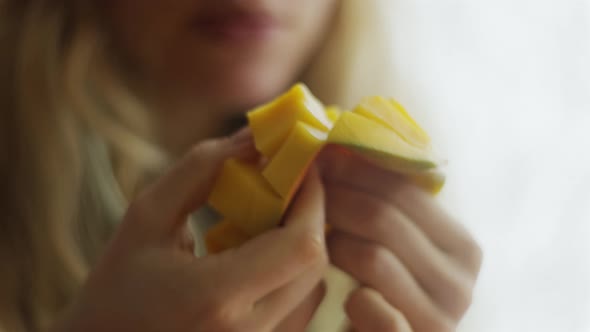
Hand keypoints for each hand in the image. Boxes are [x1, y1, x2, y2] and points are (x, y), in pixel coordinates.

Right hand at [52, 132, 328, 331]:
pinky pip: (299, 309)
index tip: (300, 167)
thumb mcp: (147, 216)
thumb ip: (201, 169)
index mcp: (216, 298)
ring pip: (312, 287)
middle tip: (287, 186)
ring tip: (270, 221)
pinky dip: (291, 274)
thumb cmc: (116, 286)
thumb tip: (255, 138)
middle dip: (310, 216)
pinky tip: (260, 257)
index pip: (301, 244)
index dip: (312, 199)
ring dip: (301, 245)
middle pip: (314, 265)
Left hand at [319, 147, 482, 331]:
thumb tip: (345, 149)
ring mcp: (441, 316)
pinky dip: (351, 297)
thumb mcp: (397, 247)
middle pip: (384, 218)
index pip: (404, 189)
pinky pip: (372, 307)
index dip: (356, 170)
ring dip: (332, 244)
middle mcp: (461, 280)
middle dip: (334, 199)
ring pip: (373, 256)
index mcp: (461, 245)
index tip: (319, 156)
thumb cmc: (387, 294)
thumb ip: (389, 208)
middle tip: (299, 188)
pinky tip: (342, 293)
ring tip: (309, 236)